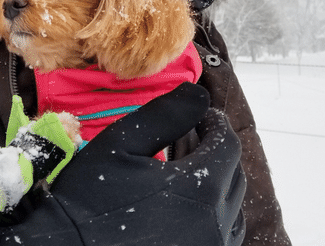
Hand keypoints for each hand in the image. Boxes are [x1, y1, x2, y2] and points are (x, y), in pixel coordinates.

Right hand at [0, 82, 245, 245]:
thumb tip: (198, 94)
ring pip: (230, 212)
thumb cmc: (90, 197)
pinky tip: (185, 210)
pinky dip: (212, 218)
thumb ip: (165, 116)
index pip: (227, 145)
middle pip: (234, 178)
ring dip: (217, 188)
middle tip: (194, 140)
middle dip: (217, 153)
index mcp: (199, 188)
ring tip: (190, 174)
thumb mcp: (121, 144)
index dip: (216, 124)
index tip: (202, 115)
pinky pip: (220, 238)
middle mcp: (213, 224)